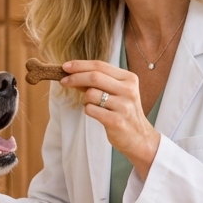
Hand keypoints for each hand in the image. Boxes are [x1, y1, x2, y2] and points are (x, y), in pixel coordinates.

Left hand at [61, 59, 160, 177]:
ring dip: (85, 99)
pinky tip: (97, 113)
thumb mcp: (117, 92)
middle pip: (94, 77)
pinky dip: (88, 110)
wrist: (139, 137)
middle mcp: (128, 90)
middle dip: (75, 78)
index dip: (80, 65)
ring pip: (91, 94)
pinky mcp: (116, 121)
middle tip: (63, 81)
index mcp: (129, 79)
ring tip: (94, 105)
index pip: (100, 66)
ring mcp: (123, 106)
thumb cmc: (123, 111)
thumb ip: (98, 82)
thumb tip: (72, 73)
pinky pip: (91, 109)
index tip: (65, 66)